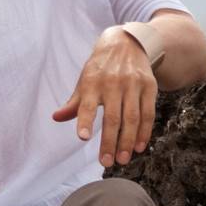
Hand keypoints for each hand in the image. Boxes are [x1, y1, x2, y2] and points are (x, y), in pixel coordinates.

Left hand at [53, 26, 158, 166]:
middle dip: (109, 142)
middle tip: (106, 162)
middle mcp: (113, 83)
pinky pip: (148, 113)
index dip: (84, 120)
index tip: (82, 137)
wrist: (127, 44)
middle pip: (113, 117)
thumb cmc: (101, 68)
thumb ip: (74, 103)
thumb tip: (56, 118)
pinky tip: (139, 147)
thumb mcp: (84, 80)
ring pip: (132, 118)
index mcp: (92, 82)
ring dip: (128, 141)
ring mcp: (133, 85)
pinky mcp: (149, 87)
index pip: (87, 104)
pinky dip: (144, 132)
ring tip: (122, 159)